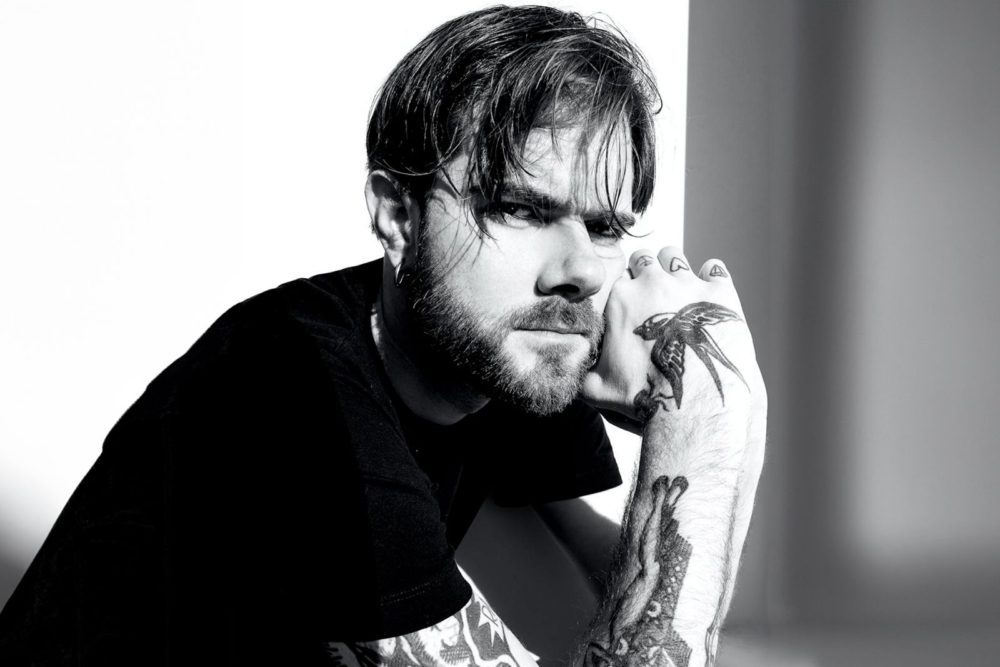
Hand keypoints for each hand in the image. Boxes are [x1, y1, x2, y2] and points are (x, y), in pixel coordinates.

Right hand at [583, 247, 764, 426]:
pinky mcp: (719, 293)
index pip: (617, 276)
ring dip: (674, 268)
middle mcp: (652, 282)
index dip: (623, 290)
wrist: (690, 402)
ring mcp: (687, 284)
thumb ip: (578, 369)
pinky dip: (711, 278)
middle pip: (644, 259)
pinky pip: (714, 269)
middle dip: (646, 272)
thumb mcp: (594, 387)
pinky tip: (708, 296)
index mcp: (620, 298)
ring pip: (675, 257)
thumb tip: (566, 364)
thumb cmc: (642, 395)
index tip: (629, 305)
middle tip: (652, 295)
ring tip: (678, 289)